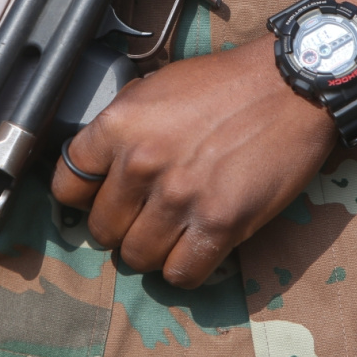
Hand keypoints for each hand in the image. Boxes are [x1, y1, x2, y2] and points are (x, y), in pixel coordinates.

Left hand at [51, 36, 337, 287]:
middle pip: (101, 230)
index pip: (66, 188)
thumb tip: (96, 166)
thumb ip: (121, 127)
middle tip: (143, 215)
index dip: (83, 197)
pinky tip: (195, 246)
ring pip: (136, 257)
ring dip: (150, 250)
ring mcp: (180, 197)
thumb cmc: (225, 83)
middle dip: (120, 226)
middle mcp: (142, 162)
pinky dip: (183, 267)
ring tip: (170, 232)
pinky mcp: (220, 224)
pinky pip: (180, 273)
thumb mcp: (156, 87)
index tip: (100, 197)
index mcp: (119, 125)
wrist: (290, 86)